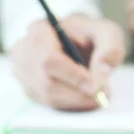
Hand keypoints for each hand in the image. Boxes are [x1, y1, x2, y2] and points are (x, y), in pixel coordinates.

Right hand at [10, 14, 125, 109]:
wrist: (78, 40)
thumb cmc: (90, 34)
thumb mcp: (106, 32)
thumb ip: (110, 48)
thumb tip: (103, 70)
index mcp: (39, 30)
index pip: (50, 59)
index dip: (73, 76)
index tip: (95, 86)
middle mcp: (24, 51)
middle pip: (46, 82)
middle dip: (78, 93)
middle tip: (103, 94)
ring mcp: (23, 72)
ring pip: (48, 96)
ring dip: (77, 100)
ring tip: (99, 94)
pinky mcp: (30, 88)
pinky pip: (49, 103)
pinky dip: (72, 103)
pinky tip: (86, 97)